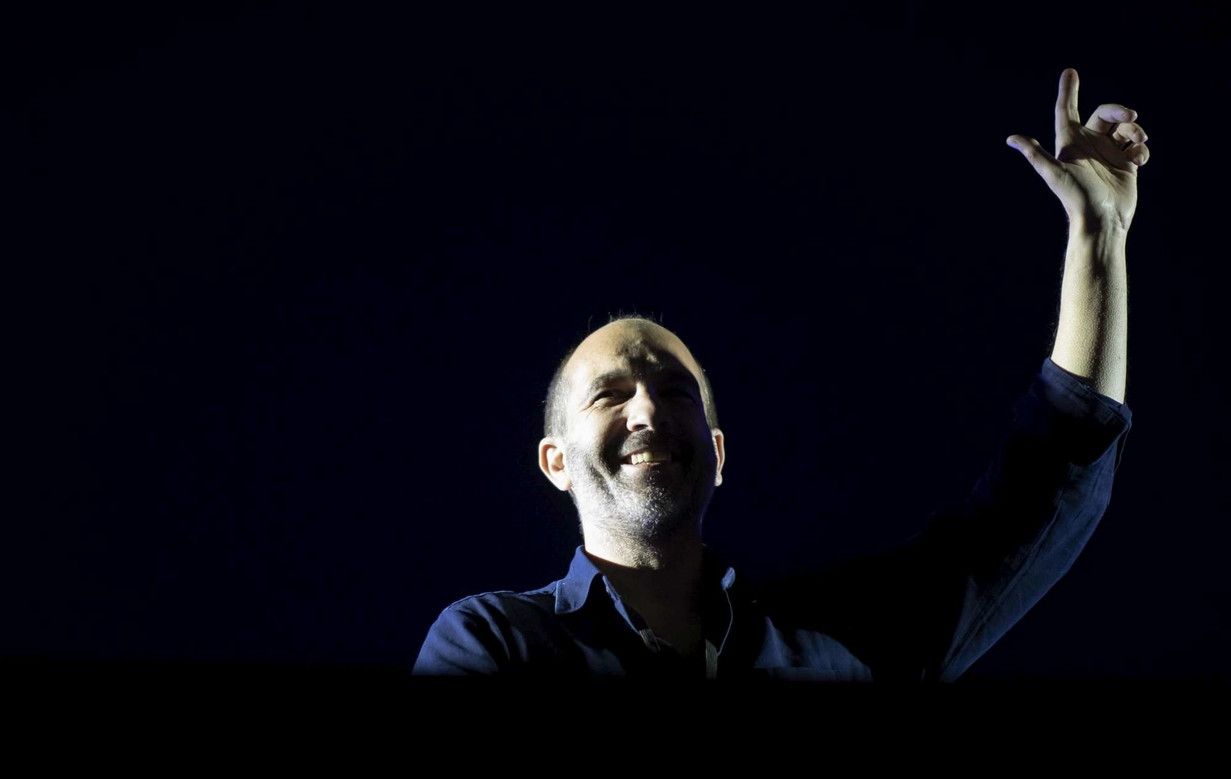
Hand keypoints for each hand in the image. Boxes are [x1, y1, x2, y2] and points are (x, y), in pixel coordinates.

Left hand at [1006, 68, 1148, 231]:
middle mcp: (1089, 145)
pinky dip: (1141, 148)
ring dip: (1134, 130)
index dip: (1067, 92)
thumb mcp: (1053, 173)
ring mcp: (1108, 154)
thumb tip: (1011, 138)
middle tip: (1131, 114)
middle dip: (1119, 109)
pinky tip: (1138, 160)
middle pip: (1105, 113)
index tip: (1070, 72)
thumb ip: (1035, 154)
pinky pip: (1137, 146)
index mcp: (1070, 143)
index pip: (1066, 111)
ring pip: (1125, 128)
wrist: (1101, 219)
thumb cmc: (1075, 197)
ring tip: (1137, 143)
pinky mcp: (1126, 164)